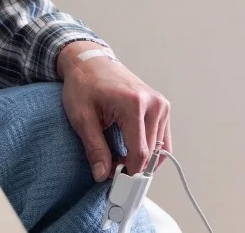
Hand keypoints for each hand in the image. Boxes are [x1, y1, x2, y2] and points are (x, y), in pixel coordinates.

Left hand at [57, 41, 170, 182]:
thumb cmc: (84, 84)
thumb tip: (102, 174)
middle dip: (133, 168)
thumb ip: (94, 147)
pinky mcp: (161, 106)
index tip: (115, 182)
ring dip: (142, 160)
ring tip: (119, 159)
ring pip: (160, 149)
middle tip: (112, 173)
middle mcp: (153, 103)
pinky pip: (162, 138)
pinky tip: (130, 151)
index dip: (128, 173)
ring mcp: (160, 104)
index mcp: (134, 104)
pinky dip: (149, 150)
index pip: (139, 152)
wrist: (91, 62)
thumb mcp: (82, 117)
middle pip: (152, 153)